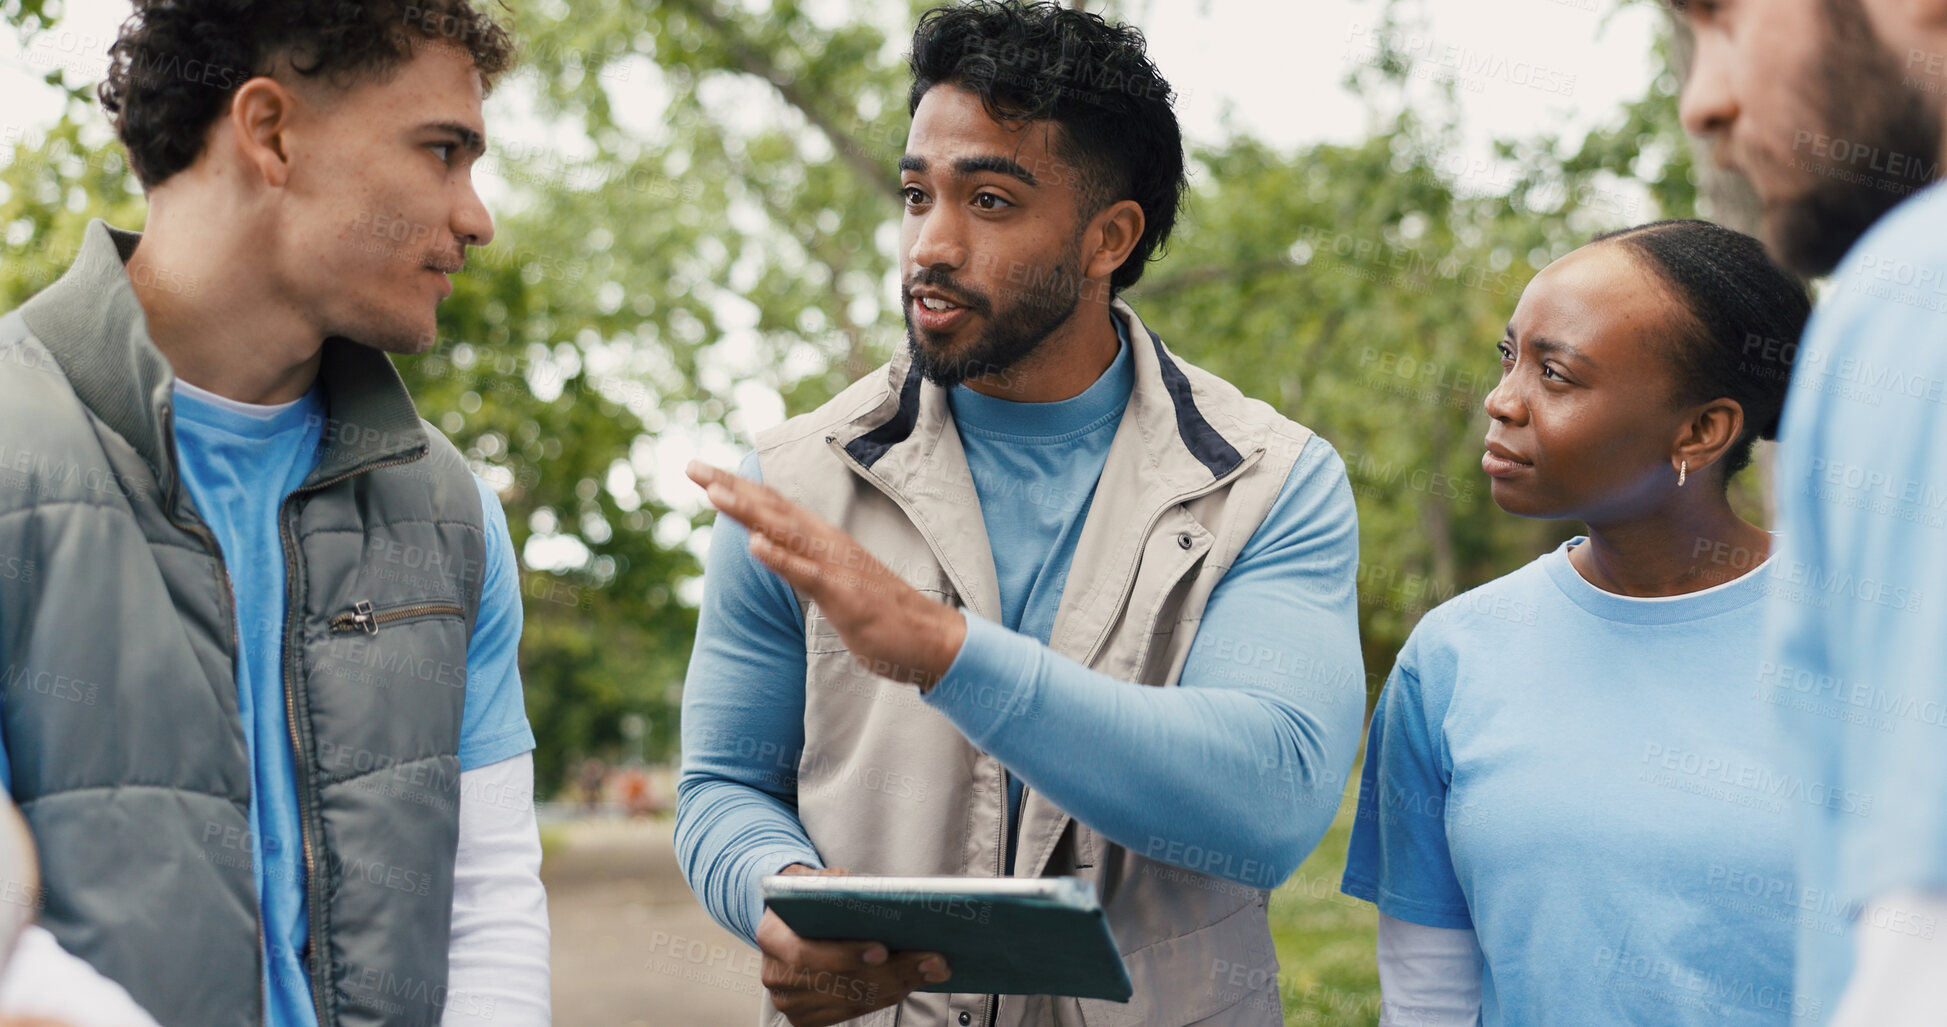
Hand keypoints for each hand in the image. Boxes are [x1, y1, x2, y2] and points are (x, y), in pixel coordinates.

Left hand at [688, 461, 965, 689]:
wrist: (929, 637)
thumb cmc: (879, 610)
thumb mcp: (832, 578)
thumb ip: (803, 559)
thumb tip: (771, 544)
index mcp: (822, 539)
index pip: (773, 504)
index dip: (736, 486)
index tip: (700, 469)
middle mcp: (826, 543)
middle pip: (771, 508)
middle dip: (730, 487)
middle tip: (691, 465)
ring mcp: (835, 566)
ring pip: (785, 532)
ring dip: (749, 511)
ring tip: (714, 492)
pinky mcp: (843, 594)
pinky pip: (807, 574)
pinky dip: (781, 558)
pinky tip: (756, 544)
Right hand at [757, 865, 950, 1026]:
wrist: (789, 922)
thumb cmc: (807, 898)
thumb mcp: (814, 879)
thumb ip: (832, 883)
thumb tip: (864, 890)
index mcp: (771, 937)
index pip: (805, 954)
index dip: (845, 955)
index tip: (883, 949)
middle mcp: (776, 976)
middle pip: (838, 983)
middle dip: (891, 971)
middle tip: (932, 958)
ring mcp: (790, 1002)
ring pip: (852, 1001)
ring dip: (899, 985)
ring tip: (934, 968)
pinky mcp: (807, 1018)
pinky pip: (853, 1012)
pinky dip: (886, 996)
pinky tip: (912, 980)